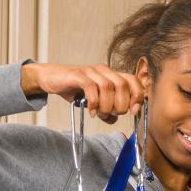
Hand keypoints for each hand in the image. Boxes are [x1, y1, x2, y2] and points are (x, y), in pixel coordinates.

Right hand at [20, 62, 144, 122]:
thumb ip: (107, 111)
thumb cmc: (76, 89)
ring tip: (100, 113)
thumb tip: (114, 120)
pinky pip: (91, 87)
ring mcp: (91, 71)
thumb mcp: (96, 103)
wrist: (52, 79)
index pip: (133, 81)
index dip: (137, 96)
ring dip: (107, 105)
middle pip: (123, 84)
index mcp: (112, 76)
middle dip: (121, 104)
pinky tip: (91, 111)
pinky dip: (94, 102)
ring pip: (108, 86)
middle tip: (112, 113)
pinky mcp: (77, 74)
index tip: (134, 111)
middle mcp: (104, 71)